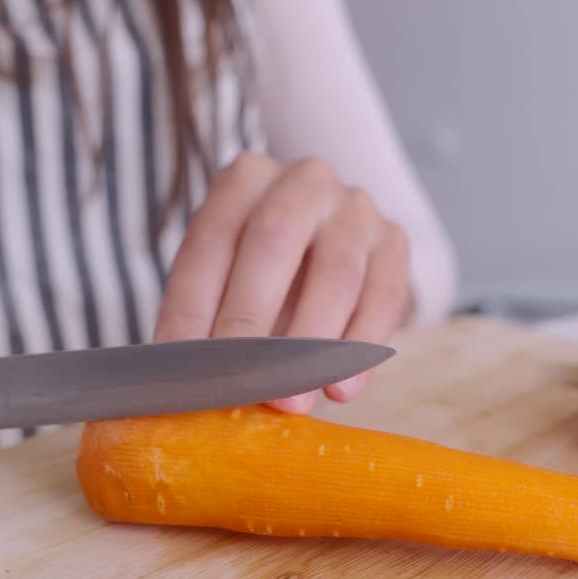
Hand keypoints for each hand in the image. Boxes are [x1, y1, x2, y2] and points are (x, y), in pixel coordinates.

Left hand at [153, 154, 410, 411]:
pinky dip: (360, 349)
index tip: (183, 369)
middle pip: (274, 241)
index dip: (192, 306)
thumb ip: (208, 315)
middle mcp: (302, 179)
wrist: (332, 244)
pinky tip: (341, 390)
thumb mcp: (227, 274)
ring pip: (336, 272)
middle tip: (239, 384)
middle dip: (251, 320)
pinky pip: (383, 294)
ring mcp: (354, 206)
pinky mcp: (394, 239)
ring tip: (291, 399)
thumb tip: (185, 384)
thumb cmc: (264, 268)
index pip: (211, 239)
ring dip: (310, 345)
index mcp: (245, 178)